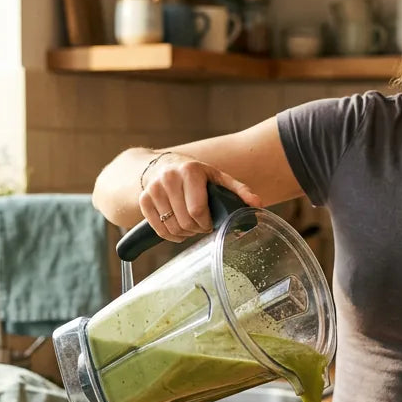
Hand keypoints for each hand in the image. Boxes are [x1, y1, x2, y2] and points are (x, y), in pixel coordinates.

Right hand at [139, 152, 260, 242]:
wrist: (164, 166)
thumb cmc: (196, 174)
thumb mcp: (217, 177)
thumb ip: (238, 190)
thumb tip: (257, 204)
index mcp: (190, 171)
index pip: (197, 210)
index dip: (206, 223)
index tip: (209, 223)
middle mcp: (169, 178)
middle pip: (185, 221)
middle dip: (197, 229)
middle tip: (201, 225)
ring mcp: (154, 189)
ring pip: (172, 227)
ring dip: (184, 233)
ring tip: (190, 225)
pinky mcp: (143, 199)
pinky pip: (158, 229)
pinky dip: (170, 235)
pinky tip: (177, 229)